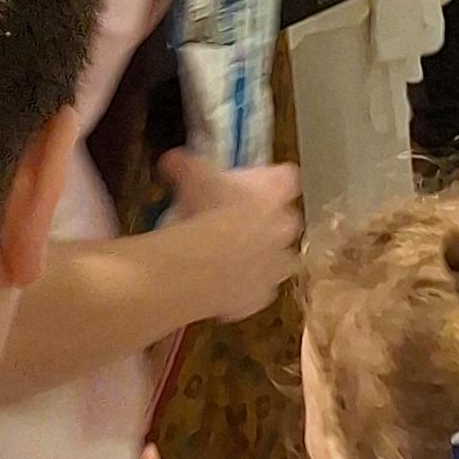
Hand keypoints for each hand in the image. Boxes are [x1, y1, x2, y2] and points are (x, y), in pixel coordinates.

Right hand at [155, 149, 302, 319]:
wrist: (207, 263)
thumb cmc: (207, 210)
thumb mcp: (192, 173)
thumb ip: (185, 165)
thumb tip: (172, 161)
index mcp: (275, 191)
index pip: (285, 177)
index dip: (269, 180)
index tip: (251, 183)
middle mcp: (285, 226)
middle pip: (286, 220)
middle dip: (268, 222)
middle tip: (239, 220)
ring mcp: (277, 265)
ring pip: (280, 261)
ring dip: (263, 259)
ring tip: (235, 257)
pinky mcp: (263, 297)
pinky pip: (258, 291)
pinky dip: (244, 289)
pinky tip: (223, 284)